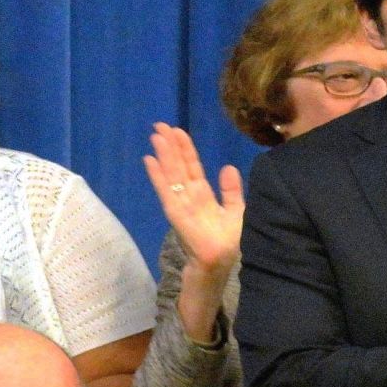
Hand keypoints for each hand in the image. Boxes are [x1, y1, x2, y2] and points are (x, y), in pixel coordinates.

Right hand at [144, 123, 243, 277]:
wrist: (220, 261)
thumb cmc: (228, 241)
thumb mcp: (236, 211)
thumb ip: (231, 190)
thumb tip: (228, 166)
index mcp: (202, 195)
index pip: (192, 166)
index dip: (185, 149)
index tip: (178, 131)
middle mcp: (188, 196)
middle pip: (178, 166)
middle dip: (170, 146)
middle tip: (159, 125)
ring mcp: (180, 203)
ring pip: (171, 173)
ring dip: (162, 155)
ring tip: (155, 136)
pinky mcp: (174, 212)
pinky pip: (165, 190)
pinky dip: (157, 175)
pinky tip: (150, 160)